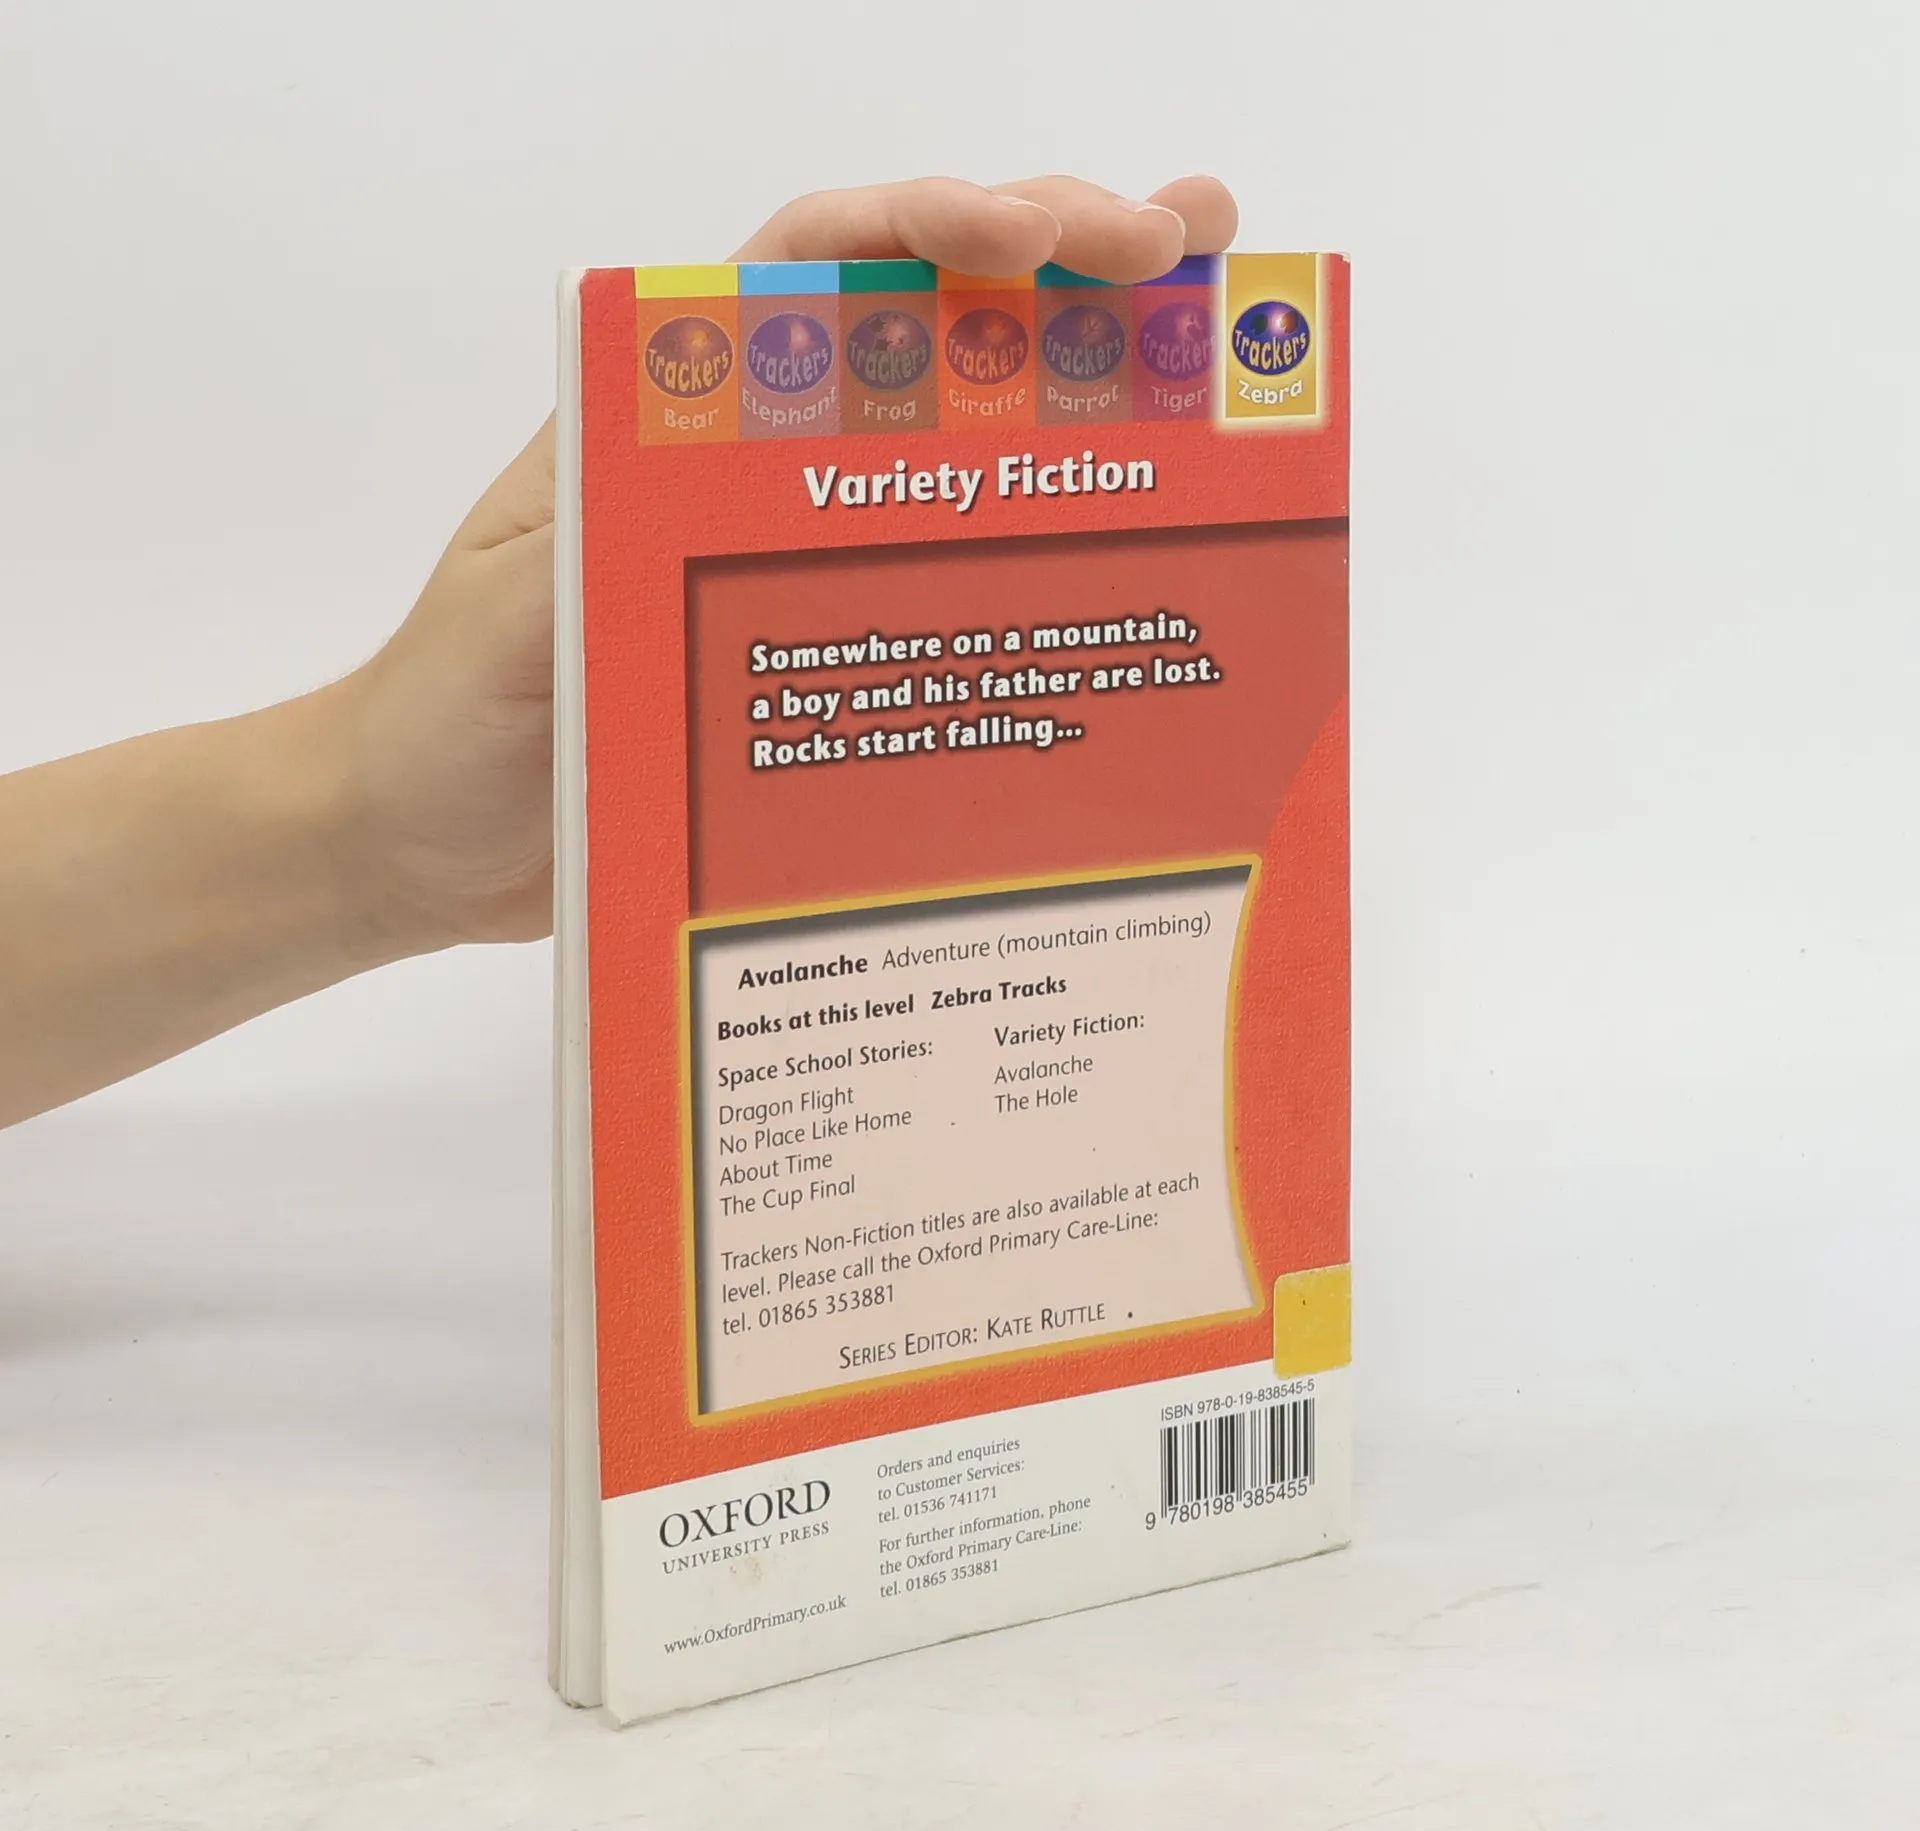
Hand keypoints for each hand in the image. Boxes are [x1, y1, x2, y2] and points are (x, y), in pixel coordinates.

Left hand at [330, 174, 1239, 950]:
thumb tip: (729, 479)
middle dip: (1057, 256)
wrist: (426, 843)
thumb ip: (603, 548)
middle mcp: (759, 459)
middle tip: (1184, 244)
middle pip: (925, 319)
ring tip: (1203, 320)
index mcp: (674, 415)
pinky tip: (1145, 512)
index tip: (1035, 237)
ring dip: (1085, 366)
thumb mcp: (513, 624)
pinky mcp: (835, 640)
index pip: (815, 270)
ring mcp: (807, 546)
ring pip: (964, 428)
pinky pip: (957, 568)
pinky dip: (1051, 529)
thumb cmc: (446, 720)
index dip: (931, 225)